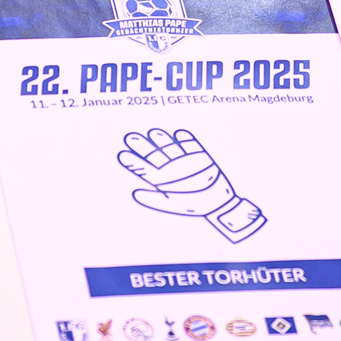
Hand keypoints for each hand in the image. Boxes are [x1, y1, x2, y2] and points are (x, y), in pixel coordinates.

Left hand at [117, 127, 265, 240]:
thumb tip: (136, 194)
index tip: (122, 155)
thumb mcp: (172, 205)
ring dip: (163, 140)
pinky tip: (180, 134)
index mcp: (161, 179)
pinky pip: (191, 144)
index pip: (143, 168)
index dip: (133, 161)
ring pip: (170, 146)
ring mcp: (184, 159)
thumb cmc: (194, 206)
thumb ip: (154, 200)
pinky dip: (186, 140)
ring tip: (154, 134)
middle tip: (132, 138)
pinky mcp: (199, 155)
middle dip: (143, 146)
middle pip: (153, 154)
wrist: (218, 204)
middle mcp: (170, 167)